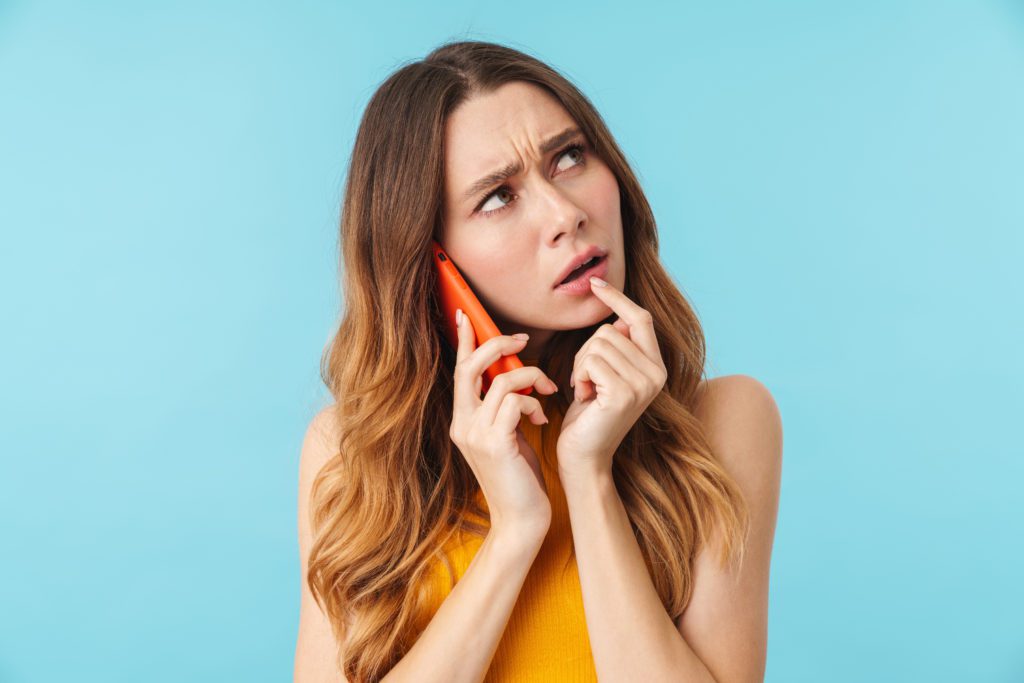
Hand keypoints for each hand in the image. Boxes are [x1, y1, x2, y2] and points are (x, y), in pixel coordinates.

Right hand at [449, 310, 559, 536]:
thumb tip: (518, 376)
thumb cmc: (521, 479)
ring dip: (530, 377)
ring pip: (500, 380)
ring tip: (548, 391)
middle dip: (497, 344)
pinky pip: (514, 401)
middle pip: (470, 366)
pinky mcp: (494, 443)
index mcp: (463, 420)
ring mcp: (474, 433)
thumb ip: (506, 408)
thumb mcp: (509, 436)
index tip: (467, 314)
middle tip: (522, 339)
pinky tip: (542, 420)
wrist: (522, 521)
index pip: (459, 370)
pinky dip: (533, 402)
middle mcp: (462, 424)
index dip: (464, 340)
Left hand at [556, 277, 667, 479]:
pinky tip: (584, 398)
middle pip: (610, 330)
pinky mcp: (624, 394)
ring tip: (586, 391)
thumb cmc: (589, 415)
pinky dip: (580, 376)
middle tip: (586, 381)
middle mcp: (656, 374)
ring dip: (581, 366)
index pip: (640, 318)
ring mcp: (643, 384)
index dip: (617, 298)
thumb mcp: (605, 375)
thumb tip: (617, 315)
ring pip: (598, 344)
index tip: (595, 285)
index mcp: (656, 366)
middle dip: (586, 351)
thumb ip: (616, 348)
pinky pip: (591, 360)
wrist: (584, 457)